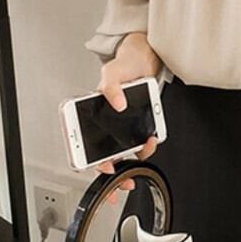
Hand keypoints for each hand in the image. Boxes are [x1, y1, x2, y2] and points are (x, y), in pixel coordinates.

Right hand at [94, 32, 163, 204]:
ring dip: (136, 159)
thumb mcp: (112, 72)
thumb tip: (117, 103)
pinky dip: (147, 145)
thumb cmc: (123, 66)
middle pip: (107, 156)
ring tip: (147, 148)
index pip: (87, 146)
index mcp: (93, 117)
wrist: (144, 60)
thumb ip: (111, 87)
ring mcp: (122, 127)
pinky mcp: (137, 125)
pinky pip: (140, 141)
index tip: (107, 168)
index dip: (95, 162)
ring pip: (126, 153)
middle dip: (117, 174)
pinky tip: (152, 138)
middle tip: (126, 181)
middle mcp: (107, 126)